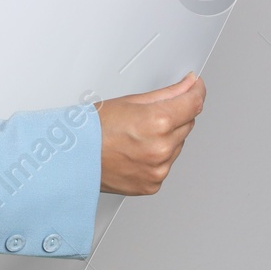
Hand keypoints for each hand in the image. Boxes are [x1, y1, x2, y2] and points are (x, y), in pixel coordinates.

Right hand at [95, 71, 205, 195]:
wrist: (73, 159)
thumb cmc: (93, 129)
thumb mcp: (131, 101)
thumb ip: (168, 93)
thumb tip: (189, 85)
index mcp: (158, 122)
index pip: (194, 104)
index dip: (197, 92)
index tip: (196, 87)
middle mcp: (162, 148)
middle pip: (187, 124)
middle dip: (175, 115)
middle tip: (147, 115)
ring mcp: (158, 169)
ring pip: (178, 145)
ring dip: (167, 138)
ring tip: (137, 136)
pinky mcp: (153, 184)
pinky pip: (166, 164)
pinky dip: (157, 157)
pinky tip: (136, 151)